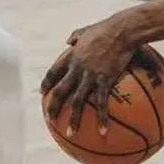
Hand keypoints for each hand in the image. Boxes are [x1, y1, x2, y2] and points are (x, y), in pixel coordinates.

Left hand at [40, 17, 137, 134]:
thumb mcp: (86, 30)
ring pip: (77, 101)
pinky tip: (103, 132)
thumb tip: (69, 40)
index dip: (47, 83)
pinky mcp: (104, 80)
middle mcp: (77, 68)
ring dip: (73, 119)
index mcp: (72, 56)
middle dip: (53, 107)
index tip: (42, 93)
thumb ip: (76, 36)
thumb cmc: (106, 28)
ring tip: (70, 135)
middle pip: (60, 91)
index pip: (53, 72)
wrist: (121, 30)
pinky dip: (101, 118)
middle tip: (50, 120)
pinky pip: (101, 103)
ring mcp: (89, 75)